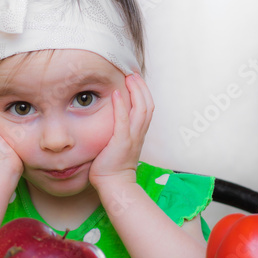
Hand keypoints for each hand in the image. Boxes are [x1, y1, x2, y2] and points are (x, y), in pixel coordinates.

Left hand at [89, 74, 153, 189]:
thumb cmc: (112, 167)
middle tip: (133, 73)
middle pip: (148, 105)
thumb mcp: (118, 145)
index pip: (147, 108)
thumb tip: (109, 122)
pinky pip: (124, 120)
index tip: (136, 80)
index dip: (143, 92)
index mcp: (139, 134)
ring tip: (128, 77)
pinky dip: (121, 105)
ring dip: (135, 91)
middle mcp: (139, 133)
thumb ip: (118, 132)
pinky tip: (117, 93)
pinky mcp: (122, 141)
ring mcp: (132, 137)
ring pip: (141, 109)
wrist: (114, 184)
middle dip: (141, 87)